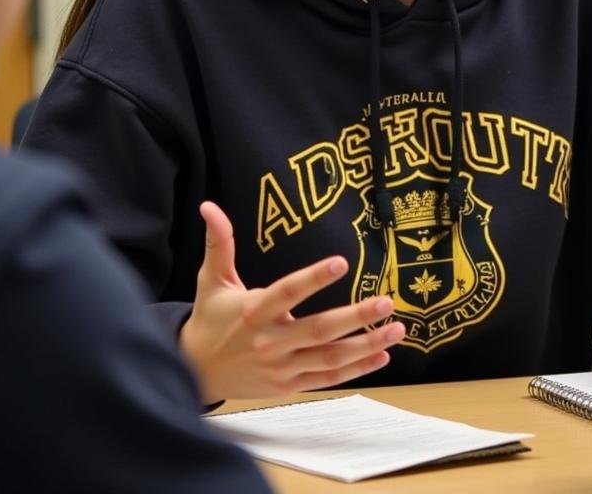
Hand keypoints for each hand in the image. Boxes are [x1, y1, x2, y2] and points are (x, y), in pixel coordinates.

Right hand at [179, 201, 404, 401]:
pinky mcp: (289, 385)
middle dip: (355, 317)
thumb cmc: (211, 319)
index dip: (313, 278)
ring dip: (366, 345)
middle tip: (386, 301)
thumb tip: (209, 206)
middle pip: (318, 330)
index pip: (287, 292)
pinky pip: (327, 379)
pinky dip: (356, 369)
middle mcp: (270, 342)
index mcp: (253, 312)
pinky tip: (381, 355)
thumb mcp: (212, 280)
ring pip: (329, 358)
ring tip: (396, 328)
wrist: (196, 372)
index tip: (341, 262)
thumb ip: (219, 243)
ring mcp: (282, 368)